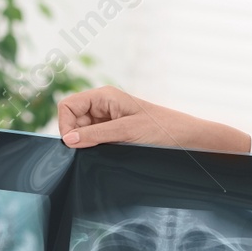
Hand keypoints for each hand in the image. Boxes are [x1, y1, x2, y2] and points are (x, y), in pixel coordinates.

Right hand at [57, 86, 250, 152]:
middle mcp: (103, 106)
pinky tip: (107, 154)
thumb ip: (95, 135)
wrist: (186, 139)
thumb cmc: (161, 130)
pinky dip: (94, 149)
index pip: (67, 105)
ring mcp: (108, 121)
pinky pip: (94, 141)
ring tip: (104, 151)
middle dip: (75, 136)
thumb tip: (68, 140)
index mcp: (104, 96)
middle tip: (89, 150)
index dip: (65, 124)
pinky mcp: (114, 135)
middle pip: (72, 119)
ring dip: (86, 144)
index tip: (74, 144)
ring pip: (81, 133)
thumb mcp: (126, 132)